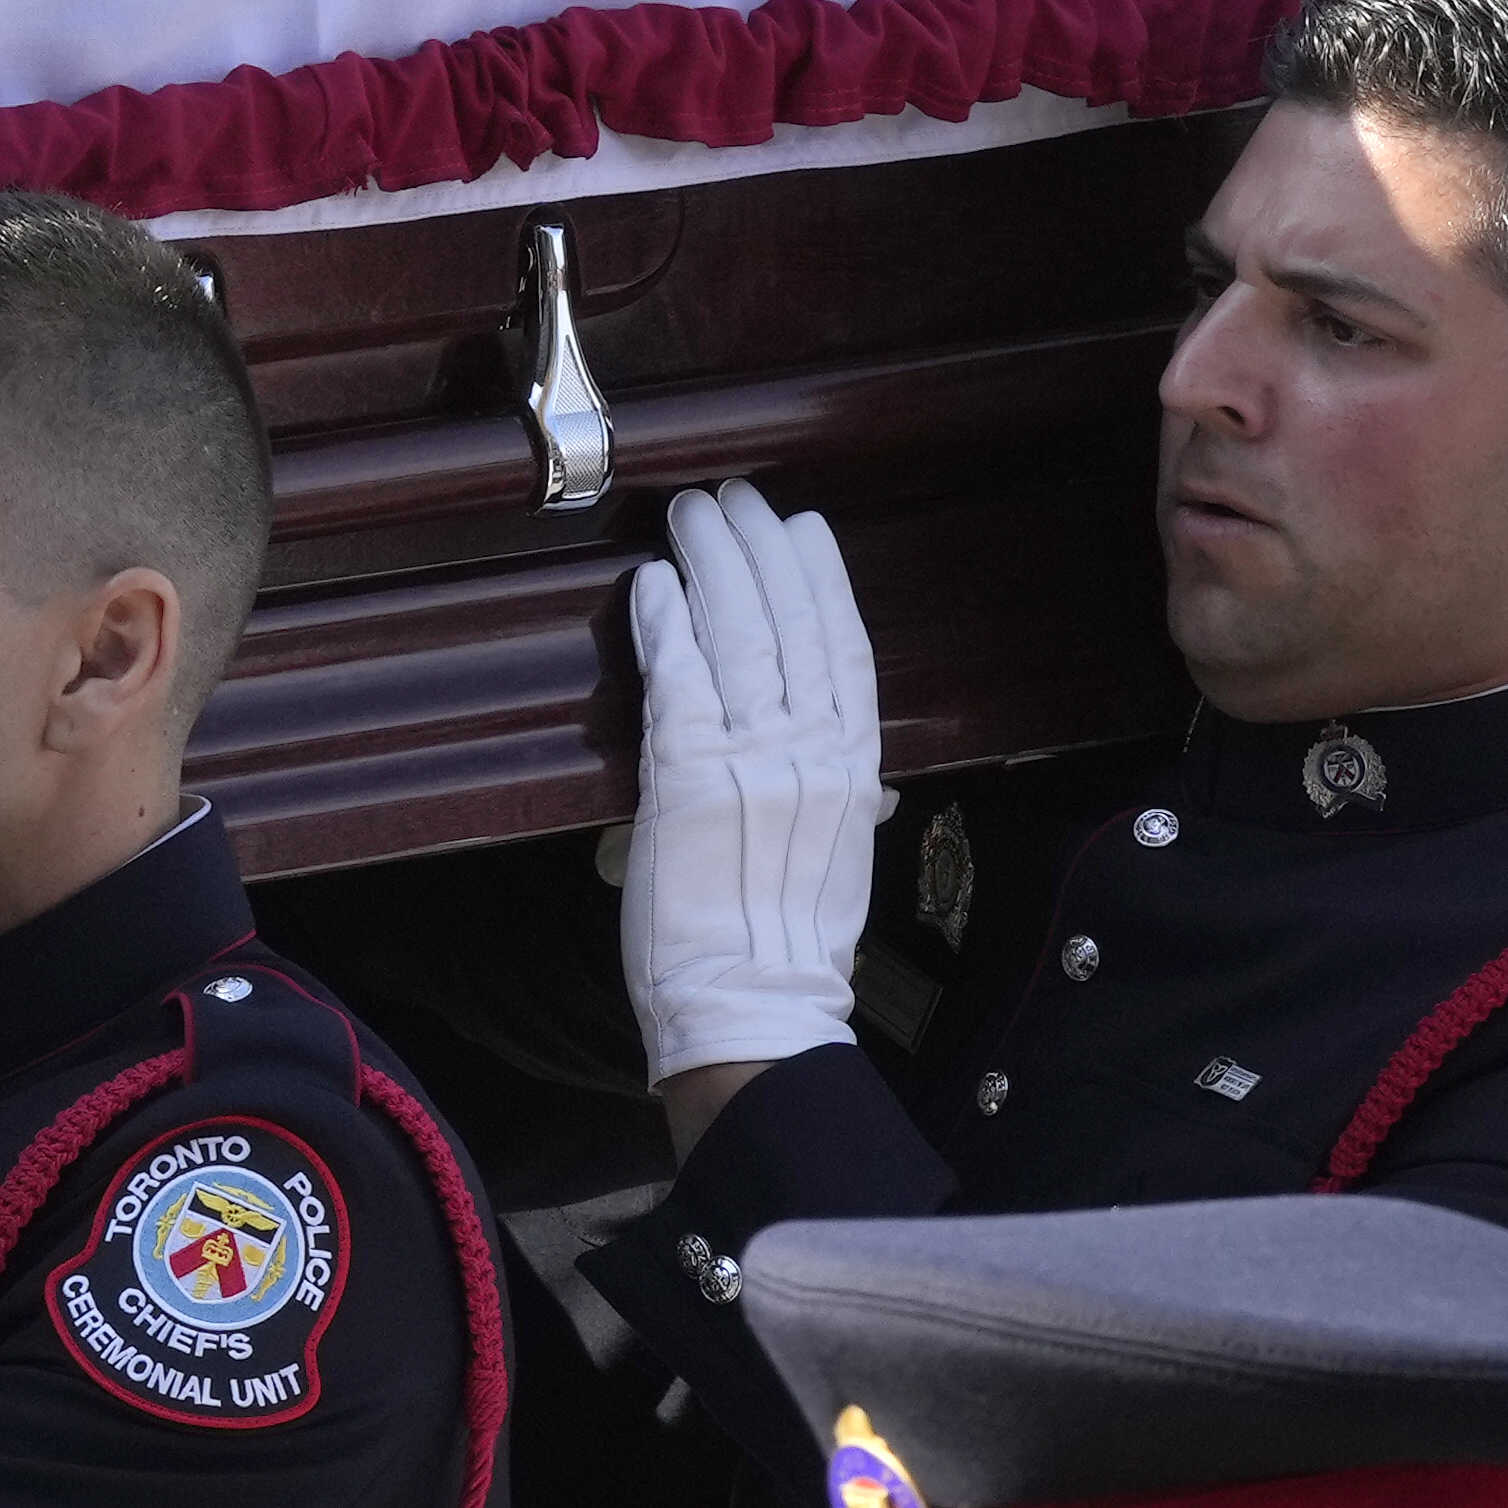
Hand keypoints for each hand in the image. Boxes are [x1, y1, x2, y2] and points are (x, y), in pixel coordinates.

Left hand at [618, 481, 886, 1082]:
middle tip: (733, 498)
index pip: (846, 649)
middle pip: (792, 623)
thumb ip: (838, 792)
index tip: (805, 529)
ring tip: (691, 517)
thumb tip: (844, 763)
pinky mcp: (689, 781)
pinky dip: (666, 627)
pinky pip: (680, 683)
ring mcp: (752, 761)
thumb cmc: (787, 946)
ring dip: (712, 564)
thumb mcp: (837, 855)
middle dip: (760, 549)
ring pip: (739, 636)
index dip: (824, 581)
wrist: (752, 1008)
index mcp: (853, 767)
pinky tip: (654, 584)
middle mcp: (811, 752)